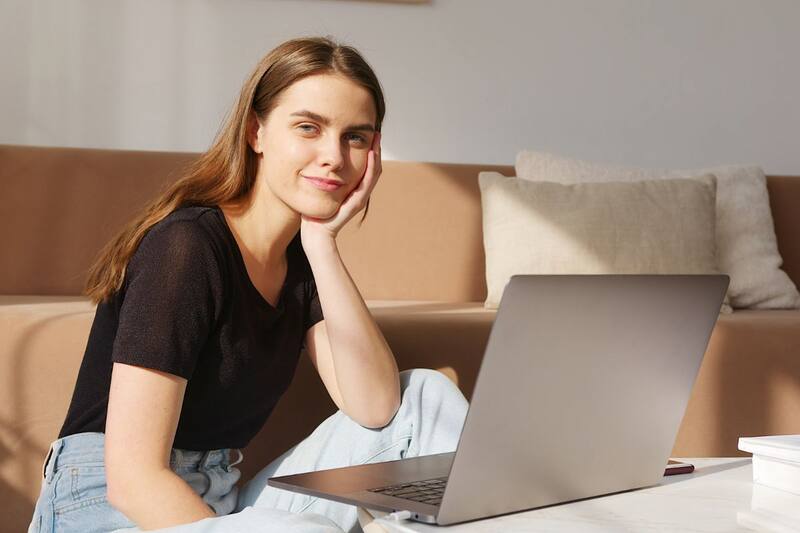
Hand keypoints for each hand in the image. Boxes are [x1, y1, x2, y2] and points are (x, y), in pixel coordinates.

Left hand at [300, 132, 381, 247]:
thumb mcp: (319, 190)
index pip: (366, 167)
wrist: (315, 233)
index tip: (368, 134)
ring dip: (376, 154)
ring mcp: (360, 198)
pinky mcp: (356, 202)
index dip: (369, 151)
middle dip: (376, 149)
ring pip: (374, 172)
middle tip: (377, 132)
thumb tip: (316, 162)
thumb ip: (322, 178)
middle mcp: (360, 193)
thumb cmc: (314, 213)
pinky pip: (367, 182)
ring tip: (377, 138)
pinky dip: (371, 167)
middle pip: (373, 167)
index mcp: (353, 189)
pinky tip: (371, 153)